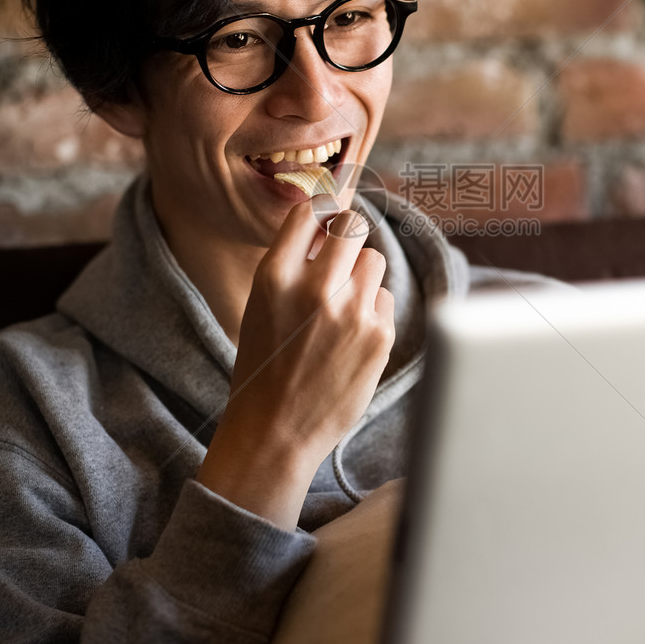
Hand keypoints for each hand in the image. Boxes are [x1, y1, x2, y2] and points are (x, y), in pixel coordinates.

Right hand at [197, 200, 394, 530]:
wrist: (276, 431)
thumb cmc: (265, 366)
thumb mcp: (261, 305)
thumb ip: (293, 264)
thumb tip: (331, 223)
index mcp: (276, 276)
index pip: (311, 213)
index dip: (322, 212)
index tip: (327, 218)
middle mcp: (315, 288)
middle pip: (352, 226)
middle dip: (348, 237)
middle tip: (341, 258)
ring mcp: (352, 312)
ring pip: (374, 261)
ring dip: (361, 276)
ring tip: (341, 309)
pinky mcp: (379, 335)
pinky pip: (384, 299)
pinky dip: (371, 312)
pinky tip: (351, 339)